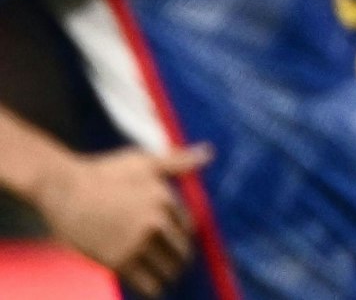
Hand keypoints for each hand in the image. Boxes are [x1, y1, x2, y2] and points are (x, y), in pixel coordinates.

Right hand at [34, 144, 209, 297]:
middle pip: (182, 250)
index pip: (188, 226)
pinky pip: (149, 284)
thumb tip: (210, 152)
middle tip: (177, 265)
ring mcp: (137, 243)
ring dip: (169, 275)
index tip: (179, 242)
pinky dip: (153, 287)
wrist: (62, 189)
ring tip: (166, 277)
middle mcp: (156, 221)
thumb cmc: (102, 173)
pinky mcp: (119, 261)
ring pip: (168, 269)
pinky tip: (153, 288)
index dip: (183, 235)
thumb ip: (178, 162)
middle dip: (180, 258)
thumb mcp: (143, 162)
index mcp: (165, 199)